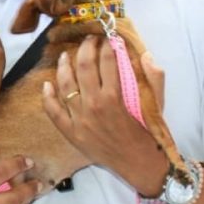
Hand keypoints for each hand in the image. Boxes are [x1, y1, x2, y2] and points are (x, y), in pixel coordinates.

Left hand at [41, 36, 167, 186]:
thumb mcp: (157, 104)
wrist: (139, 164)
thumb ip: (154, 78)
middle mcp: (93, 106)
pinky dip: (48, 96)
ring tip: (65, 55)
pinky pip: (53, 111)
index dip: (107, 46)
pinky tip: (46, 84)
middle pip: (83, 68)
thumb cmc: (148, 134)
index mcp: (114, 98)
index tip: (107, 38)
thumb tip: (145, 55)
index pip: (107, 63)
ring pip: (65, 85)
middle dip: (86, 49)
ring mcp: (78, 119)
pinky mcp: (70, 132)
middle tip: (89, 40)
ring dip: (64, 66)